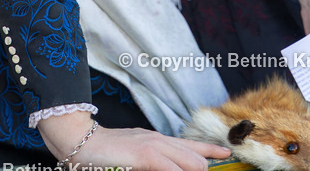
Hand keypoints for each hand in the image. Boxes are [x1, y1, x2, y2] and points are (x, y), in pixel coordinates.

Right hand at [39, 111, 229, 170]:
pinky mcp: (146, 155)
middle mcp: (160, 141)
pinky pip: (173, 170)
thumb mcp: (134, 157)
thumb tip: (170, 168)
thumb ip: (154, 163)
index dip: (211, 151)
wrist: (83, 141)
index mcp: (158, 142)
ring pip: (191, 163)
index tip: (226, 154)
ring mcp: (154, 147)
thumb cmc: (106, 153)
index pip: (192, 146)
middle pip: (196, 158)